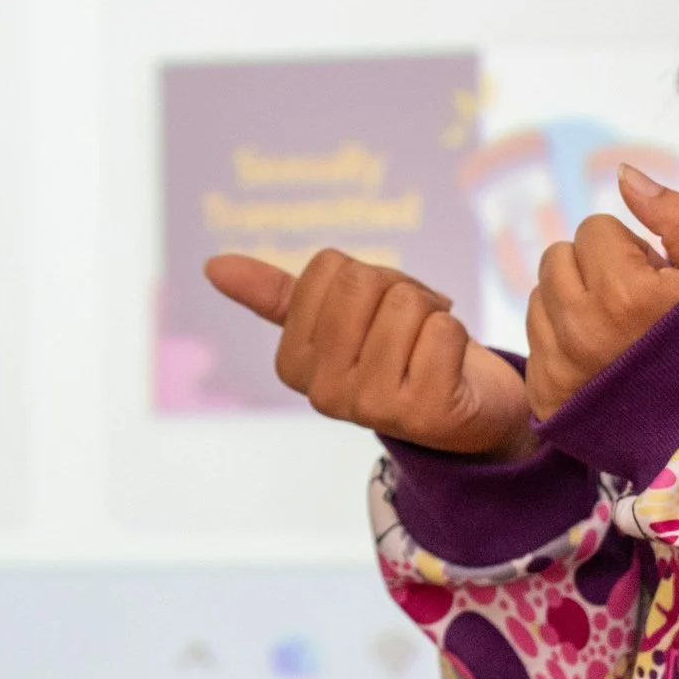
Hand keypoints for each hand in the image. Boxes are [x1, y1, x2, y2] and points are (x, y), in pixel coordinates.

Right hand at [204, 249, 538, 460]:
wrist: (467, 411)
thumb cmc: (401, 352)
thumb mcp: (339, 319)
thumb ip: (278, 295)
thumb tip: (211, 265)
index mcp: (293, 362)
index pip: (327, 268)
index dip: (366, 278)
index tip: (378, 315)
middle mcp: (322, 392)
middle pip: (362, 281)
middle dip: (400, 290)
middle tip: (412, 328)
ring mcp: (370, 407)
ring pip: (405, 303)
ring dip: (432, 314)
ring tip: (430, 348)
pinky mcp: (423, 413)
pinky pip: (443, 329)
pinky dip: (457, 335)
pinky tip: (450, 369)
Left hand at [526, 166, 678, 419]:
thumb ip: (676, 215)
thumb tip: (623, 174)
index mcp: (624, 293)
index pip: (594, 229)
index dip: (629, 250)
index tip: (653, 282)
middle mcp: (581, 329)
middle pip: (558, 256)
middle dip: (594, 269)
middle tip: (632, 304)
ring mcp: (558, 366)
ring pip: (541, 294)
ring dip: (572, 301)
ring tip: (615, 331)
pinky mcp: (544, 394)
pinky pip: (533, 338)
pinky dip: (560, 339)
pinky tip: (598, 359)